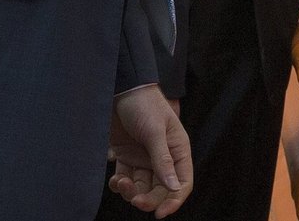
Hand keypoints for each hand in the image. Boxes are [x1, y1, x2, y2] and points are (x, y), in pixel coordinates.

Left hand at [108, 85, 192, 216]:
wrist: (119, 89)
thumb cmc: (144, 104)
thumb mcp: (155, 131)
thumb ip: (163, 160)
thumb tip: (174, 188)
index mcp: (177, 149)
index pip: (182, 181)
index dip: (174, 199)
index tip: (160, 213)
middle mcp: (163, 157)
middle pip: (161, 189)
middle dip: (149, 198)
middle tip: (135, 200)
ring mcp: (144, 158)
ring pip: (142, 188)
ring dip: (132, 192)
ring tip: (121, 183)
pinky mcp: (127, 157)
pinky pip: (127, 181)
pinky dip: (120, 185)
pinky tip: (115, 180)